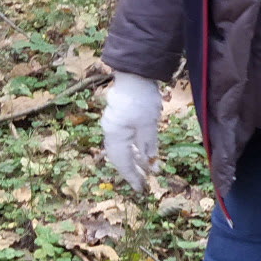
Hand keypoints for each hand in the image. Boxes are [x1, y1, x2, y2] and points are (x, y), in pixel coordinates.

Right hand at [100, 73, 161, 191]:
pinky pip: (126, 138)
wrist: (135, 73)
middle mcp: (111, 131)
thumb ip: (148, 145)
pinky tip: (145, 152)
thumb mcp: (148, 124)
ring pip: (124, 147)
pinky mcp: (121, 117)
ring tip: (147, 169)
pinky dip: (135, 147)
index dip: (131, 176)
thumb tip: (149, 164)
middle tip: (143, 182)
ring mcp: (115, 124)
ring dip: (135, 158)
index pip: (122, 162)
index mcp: (115, 135)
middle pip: (120, 156)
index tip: (140, 188)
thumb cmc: (142, 99)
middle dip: (132, 169)